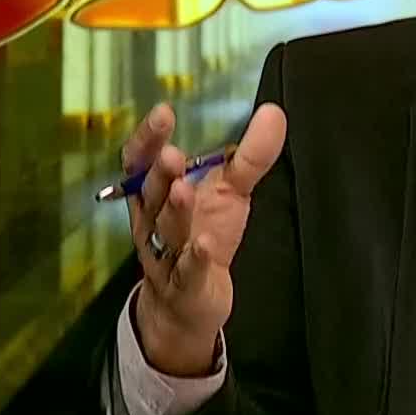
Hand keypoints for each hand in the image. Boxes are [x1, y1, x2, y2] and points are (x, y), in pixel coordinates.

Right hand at [122, 101, 286, 376]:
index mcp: (156, 191)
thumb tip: (274, 112)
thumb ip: (248, 155)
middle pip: (150, 194)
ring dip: (174, 212)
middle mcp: (153, 219)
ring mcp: (166, 254)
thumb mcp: (229, 191)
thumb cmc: (203, 233)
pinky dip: (193, 258)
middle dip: (159, 174)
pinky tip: (203, 245)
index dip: (148, 138)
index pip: (141, 160)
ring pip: (165, 230)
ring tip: (182, 189)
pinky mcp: (184, 285)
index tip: (163, 113)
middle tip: (172, 154)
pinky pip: (186, 271)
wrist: (187, 303)